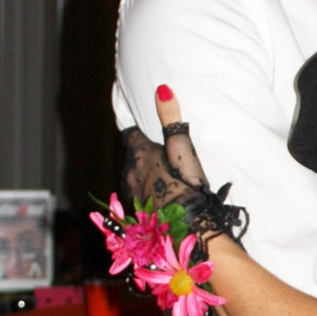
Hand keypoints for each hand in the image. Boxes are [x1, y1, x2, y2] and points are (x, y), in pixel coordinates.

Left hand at [120, 94, 247, 250]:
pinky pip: (136, 195)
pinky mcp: (136, 211)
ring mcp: (131, 193)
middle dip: (140, 153)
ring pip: (132, 176)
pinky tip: (160, 195)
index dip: (136, 131)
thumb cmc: (187, 185)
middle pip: (130, 156)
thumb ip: (171, 118)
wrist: (187, 226)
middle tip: (158, 153)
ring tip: (160, 174)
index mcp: (139, 154)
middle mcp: (129, 172)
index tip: (145, 130)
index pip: (129, 135)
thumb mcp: (182, 148)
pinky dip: (145, 191)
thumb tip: (162, 89)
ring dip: (142, 173)